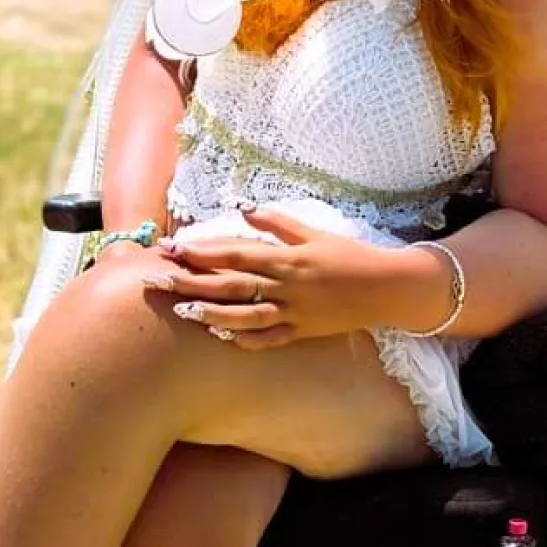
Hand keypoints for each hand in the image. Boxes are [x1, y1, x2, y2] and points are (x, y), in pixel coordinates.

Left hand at [145, 208, 383, 351]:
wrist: (386, 288)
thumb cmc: (350, 255)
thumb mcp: (314, 232)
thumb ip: (277, 223)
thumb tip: (243, 208)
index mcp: (288, 258)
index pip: (236, 254)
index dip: (202, 251)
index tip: (172, 248)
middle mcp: (287, 286)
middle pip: (232, 285)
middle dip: (194, 282)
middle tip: (161, 280)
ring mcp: (294, 312)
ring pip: (246, 316)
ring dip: (213, 314)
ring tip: (184, 311)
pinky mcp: (303, 331)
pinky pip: (271, 339)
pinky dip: (247, 339)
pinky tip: (222, 335)